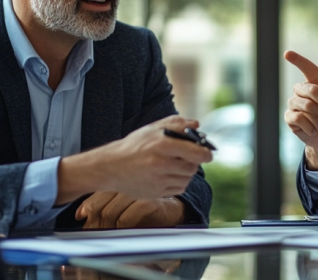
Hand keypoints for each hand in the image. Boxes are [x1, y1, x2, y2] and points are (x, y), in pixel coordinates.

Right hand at [56, 115, 212, 204]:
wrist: (110, 167)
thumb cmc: (134, 146)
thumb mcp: (153, 129)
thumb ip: (176, 124)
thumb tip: (197, 125)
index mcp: (162, 144)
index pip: (196, 152)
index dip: (206, 153)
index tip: (208, 154)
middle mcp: (161, 163)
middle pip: (193, 167)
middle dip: (194, 162)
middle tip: (187, 158)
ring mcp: (158, 180)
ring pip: (187, 179)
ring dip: (186, 172)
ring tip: (173, 165)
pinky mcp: (156, 193)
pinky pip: (179, 189)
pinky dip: (178, 182)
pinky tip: (167, 175)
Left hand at [76, 191, 184, 228]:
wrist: (174, 207)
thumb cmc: (148, 203)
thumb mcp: (126, 199)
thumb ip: (108, 201)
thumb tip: (82, 214)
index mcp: (122, 178)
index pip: (97, 191)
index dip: (86, 205)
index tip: (80, 216)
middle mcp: (129, 182)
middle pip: (101, 203)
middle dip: (94, 221)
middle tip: (91, 231)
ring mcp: (139, 191)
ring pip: (111, 212)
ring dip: (106, 227)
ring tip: (106, 233)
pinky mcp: (149, 202)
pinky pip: (126, 218)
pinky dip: (120, 228)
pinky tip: (121, 231)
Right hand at [283, 50, 317, 170]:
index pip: (307, 67)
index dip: (297, 60)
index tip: (288, 54)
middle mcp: (303, 90)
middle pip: (309, 88)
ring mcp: (295, 103)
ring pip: (304, 104)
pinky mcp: (290, 117)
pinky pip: (297, 117)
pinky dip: (310, 126)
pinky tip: (314, 130)